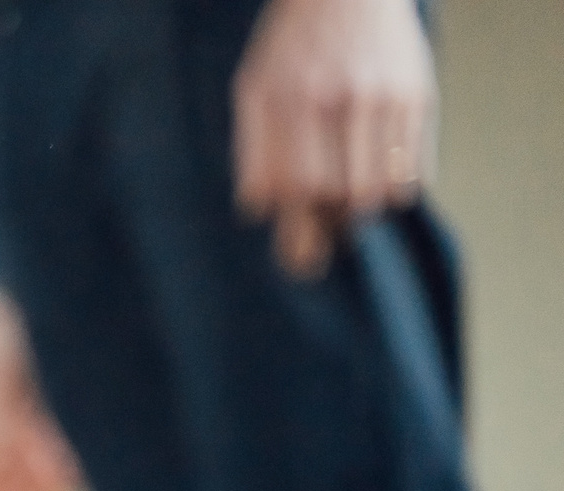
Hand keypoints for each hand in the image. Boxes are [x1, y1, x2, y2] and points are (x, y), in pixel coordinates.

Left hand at [234, 0, 435, 277]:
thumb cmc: (291, 49)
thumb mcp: (253, 90)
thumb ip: (253, 151)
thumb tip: (259, 212)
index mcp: (290, 100)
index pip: (296, 186)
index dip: (298, 230)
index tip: (298, 258)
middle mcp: (341, 99)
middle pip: (343, 196)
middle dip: (332, 228)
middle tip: (324, 237)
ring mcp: (386, 97)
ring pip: (383, 191)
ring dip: (364, 212)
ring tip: (348, 209)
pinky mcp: (420, 97)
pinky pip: (415, 171)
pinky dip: (396, 190)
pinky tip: (377, 180)